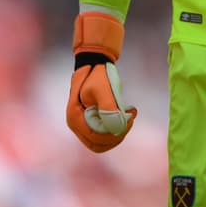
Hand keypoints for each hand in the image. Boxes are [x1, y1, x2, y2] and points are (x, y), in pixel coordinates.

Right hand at [66, 11, 137, 152]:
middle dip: (117, 136)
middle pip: (98, 144)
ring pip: (102, 142)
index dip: (114, 134)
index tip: (129, 119)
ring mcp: (82, 124)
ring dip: (118, 133)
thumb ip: (109, 108)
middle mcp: (76, 124)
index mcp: (74, 117)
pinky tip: (128, 114)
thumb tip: (117, 128)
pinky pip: (104, 134)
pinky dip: (117, 128)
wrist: (95, 63)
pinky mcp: (91, 122)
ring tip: (131, 115)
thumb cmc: (98, 74)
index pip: (95, 138)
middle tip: (131, 119)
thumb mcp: (104, 88)